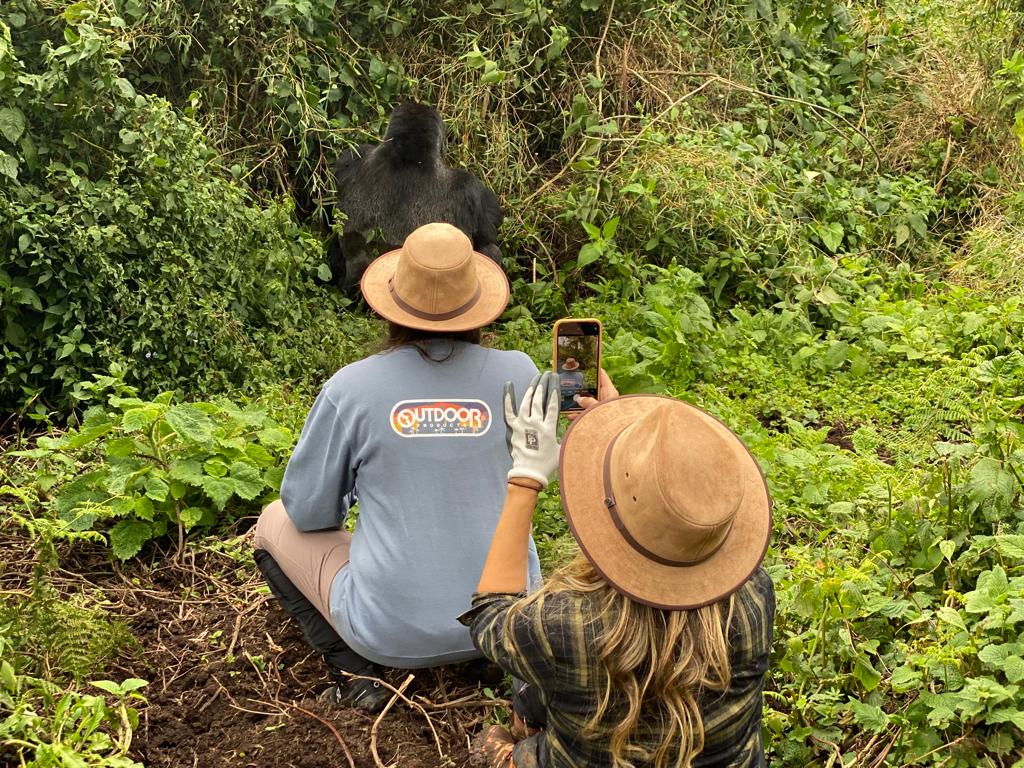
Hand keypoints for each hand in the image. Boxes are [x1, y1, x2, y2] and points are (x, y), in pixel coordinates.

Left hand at [503, 372, 559, 487]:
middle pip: (539, 399)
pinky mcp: (513, 428)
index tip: (556, 379)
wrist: (529, 473)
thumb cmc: (547, 463)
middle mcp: (535, 423)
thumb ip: (568, 436)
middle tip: (546, 375)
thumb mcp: (562, 449)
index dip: (554, 390)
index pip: (552, 404)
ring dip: (531, 389)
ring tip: (535, 379)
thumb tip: (579, 428)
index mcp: (549, 428)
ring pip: (527, 402)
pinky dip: (508, 398)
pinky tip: (508, 385)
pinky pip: (509, 410)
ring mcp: (522, 424)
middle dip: (543, 385)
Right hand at [566, 368, 618, 420]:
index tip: (583, 363)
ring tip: (566, 399)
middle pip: (592, 389)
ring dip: (577, 403)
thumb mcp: (598, 408)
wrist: (616, 440)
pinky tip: (569, 415)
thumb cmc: (611, 422)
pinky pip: (586, 415)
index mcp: (610, 393)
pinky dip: (577, 415)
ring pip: (587, 403)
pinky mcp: (597, 419)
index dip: (593, 369)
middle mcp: (606, 400)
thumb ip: (588, 402)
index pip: (602, 376)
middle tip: (569, 381)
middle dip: (581, 387)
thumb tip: (579, 399)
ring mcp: (601, 410)